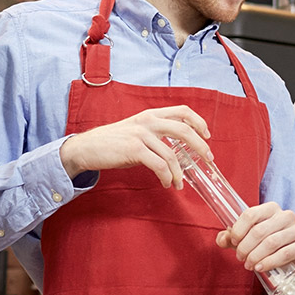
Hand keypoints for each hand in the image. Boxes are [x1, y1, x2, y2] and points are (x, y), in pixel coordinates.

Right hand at [58, 106, 211, 187]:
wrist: (86, 148)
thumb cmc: (113, 142)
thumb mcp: (137, 130)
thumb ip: (156, 133)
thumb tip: (179, 147)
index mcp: (151, 114)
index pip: (183, 110)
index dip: (199, 121)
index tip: (207, 135)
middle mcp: (148, 121)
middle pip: (184, 130)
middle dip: (200, 146)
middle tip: (208, 159)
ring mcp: (141, 134)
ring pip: (171, 154)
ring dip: (179, 172)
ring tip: (179, 183)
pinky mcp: (134, 149)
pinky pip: (159, 165)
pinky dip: (167, 176)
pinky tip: (167, 183)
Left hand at [215, 200, 294, 272]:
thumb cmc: (269, 242)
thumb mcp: (248, 238)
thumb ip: (232, 238)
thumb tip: (221, 239)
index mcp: (270, 208)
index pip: (250, 214)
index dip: (238, 230)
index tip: (234, 242)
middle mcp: (286, 215)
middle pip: (259, 231)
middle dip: (246, 248)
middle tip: (241, 259)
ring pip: (272, 242)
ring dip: (256, 256)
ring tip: (249, 265)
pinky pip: (286, 252)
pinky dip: (271, 262)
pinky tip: (261, 267)